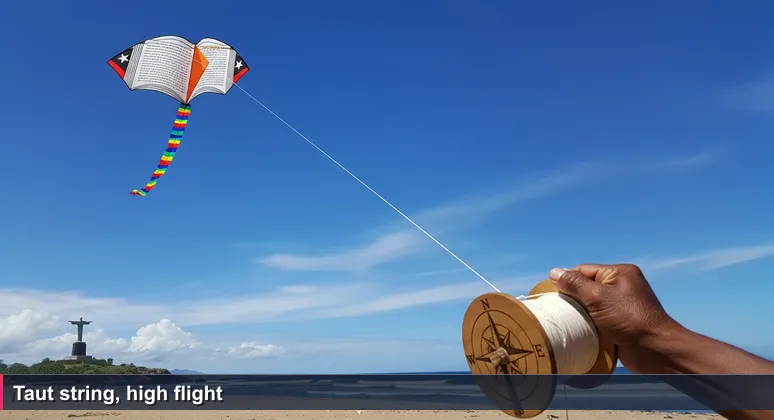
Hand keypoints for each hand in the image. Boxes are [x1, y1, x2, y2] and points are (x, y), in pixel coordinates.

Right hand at [548, 264, 684, 373]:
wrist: (655, 351)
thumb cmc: (630, 319)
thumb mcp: (598, 297)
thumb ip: (575, 284)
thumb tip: (554, 272)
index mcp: (619, 273)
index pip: (584, 270)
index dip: (567, 280)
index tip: (552, 294)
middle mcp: (621, 287)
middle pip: (586, 288)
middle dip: (572, 299)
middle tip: (558, 310)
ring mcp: (621, 306)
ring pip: (590, 306)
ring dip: (579, 314)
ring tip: (567, 321)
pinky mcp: (620, 324)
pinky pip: (597, 320)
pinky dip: (588, 325)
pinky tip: (578, 331)